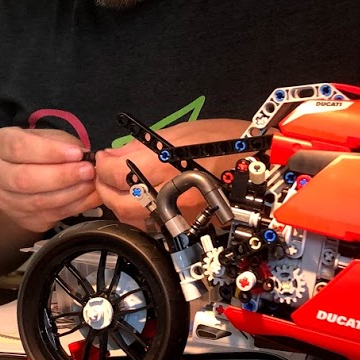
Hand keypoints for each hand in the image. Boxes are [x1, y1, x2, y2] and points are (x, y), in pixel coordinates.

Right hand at [0, 127, 98, 233]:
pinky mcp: (20, 219)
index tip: (77, 153)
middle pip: (24, 180)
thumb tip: (85, 157)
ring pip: (37, 202)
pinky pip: (48, 216)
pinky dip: (73, 208)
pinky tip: (90, 198)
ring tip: (92, 184)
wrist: (21, 173)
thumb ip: (62, 144)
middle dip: (61, 176)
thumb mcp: (46, 136)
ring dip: (70, 194)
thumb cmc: (37, 149)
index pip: (19, 148)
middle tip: (88, 171)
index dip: (50, 152)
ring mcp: (4, 201)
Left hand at [93, 118, 250, 226]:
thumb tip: (110, 156)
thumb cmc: (222, 140)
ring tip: (120, 187)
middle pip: (117, 202)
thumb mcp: (177, 132)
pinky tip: (141, 201)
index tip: (101, 158)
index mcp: (162, 167)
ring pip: (131, 219)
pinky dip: (138, 215)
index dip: (101, 165)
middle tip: (104, 174)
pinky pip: (151, 226)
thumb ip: (139, 147)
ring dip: (119, 203)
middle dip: (104, 188)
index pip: (114, 173)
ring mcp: (176, 216)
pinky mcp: (185, 226)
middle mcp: (167, 196)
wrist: (258, 163)